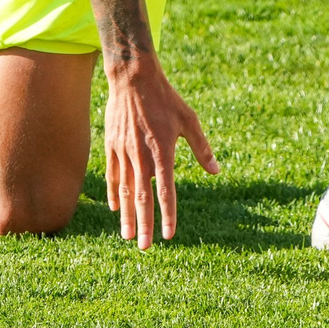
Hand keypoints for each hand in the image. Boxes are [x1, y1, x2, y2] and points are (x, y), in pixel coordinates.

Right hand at [100, 55, 217, 248]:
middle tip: (145, 247)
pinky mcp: (112, 146)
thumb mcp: (190, 121)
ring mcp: (124, 152)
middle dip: (144, 225)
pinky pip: (112, 175)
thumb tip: (216, 171)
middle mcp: (141, 157)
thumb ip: (202, 149)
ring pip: (124, 191)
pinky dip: (114, 193)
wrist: (133, 79)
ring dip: (127, 215)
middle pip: (142, 198)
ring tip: (127, 236)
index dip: (168, 216)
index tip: (169, 236)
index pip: (166, 192)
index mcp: (163, 153)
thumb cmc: (166, 99)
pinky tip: (115, 209)